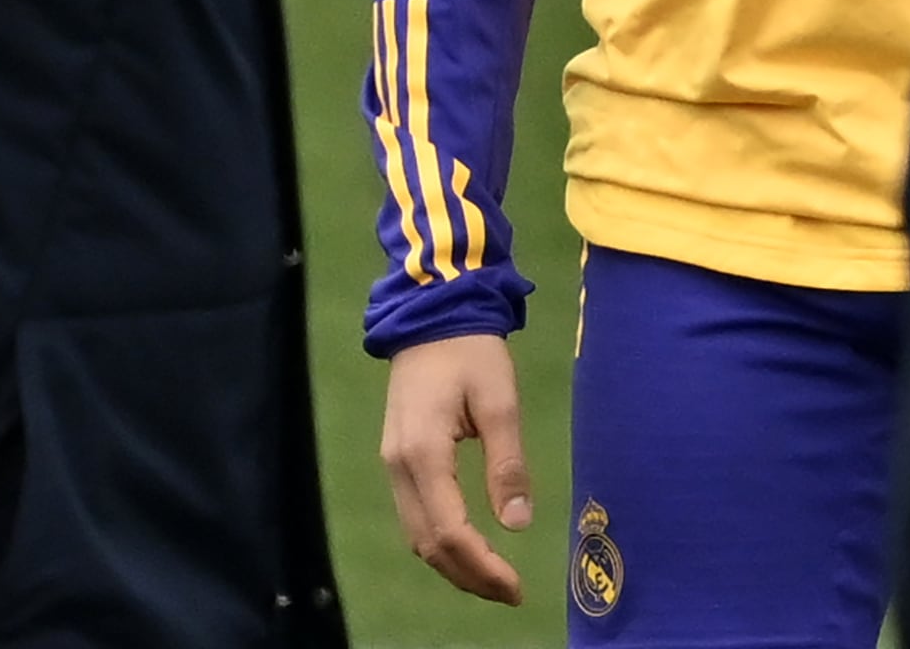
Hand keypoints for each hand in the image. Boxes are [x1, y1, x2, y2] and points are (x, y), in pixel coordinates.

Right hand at [379, 333, 528, 603]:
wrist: (430, 315)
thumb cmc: (471, 352)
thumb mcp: (500, 401)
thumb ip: (507, 463)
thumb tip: (517, 524)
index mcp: (423, 454)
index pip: (449, 530)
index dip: (481, 566)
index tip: (515, 586)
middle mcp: (399, 467)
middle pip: (428, 543)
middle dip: (469, 577)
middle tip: (511, 593)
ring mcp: (392, 464)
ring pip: (417, 535)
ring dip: (453, 565)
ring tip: (495, 580)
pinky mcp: (397, 459)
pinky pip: (415, 517)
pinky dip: (441, 543)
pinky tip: (469, 549)